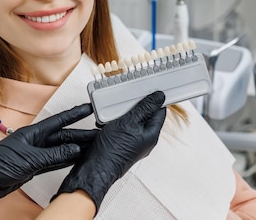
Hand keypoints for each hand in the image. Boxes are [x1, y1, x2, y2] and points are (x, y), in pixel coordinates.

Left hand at [0, 103, 96, 203]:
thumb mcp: (29, 159)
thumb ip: (53, 155)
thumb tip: (73, 149)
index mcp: (32, 133)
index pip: (58, 121)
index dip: (74, 114)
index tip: (88, 108)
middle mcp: (34, 142)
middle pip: (62, 136)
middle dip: (80, 135)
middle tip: (99, 134)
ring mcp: (34, 154)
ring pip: (60, 150)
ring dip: (75, 148)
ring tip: (93, 146)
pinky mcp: (32, 167)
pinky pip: (54, 162)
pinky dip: (65, 160)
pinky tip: (76, 159)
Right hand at [53, 91, 166, 209]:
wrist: (95, 168)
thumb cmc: (112, 151)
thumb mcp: (128, 123)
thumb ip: (144, 108)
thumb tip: (158, 97)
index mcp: (151, 134)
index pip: (160, 111)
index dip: (155, 99)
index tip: (149, 88)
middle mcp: (143, 139)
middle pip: (144, 114)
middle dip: (134, 104)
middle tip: (126, 97)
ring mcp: (131, 141)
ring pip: (130, 120)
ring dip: (121, 112)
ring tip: (113, 110)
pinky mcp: (119, 142)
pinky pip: (120, 126)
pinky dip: (113, 120)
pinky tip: (105, 119)